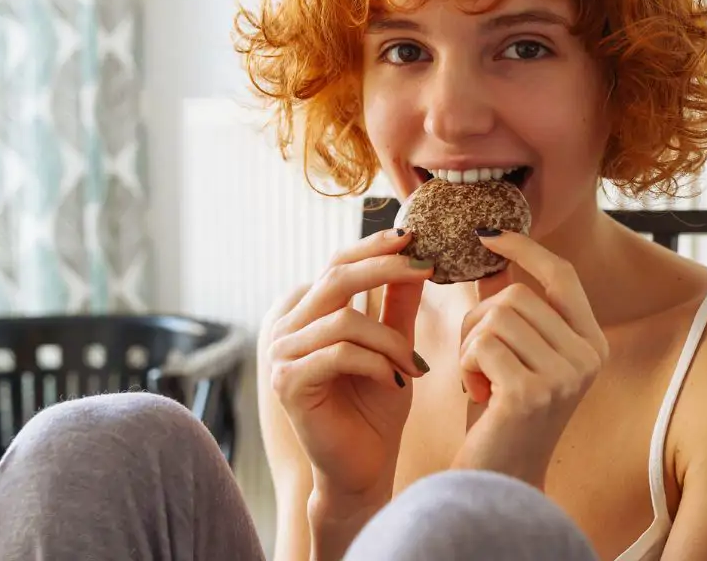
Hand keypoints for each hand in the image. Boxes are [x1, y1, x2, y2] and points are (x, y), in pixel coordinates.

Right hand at [267, 228, 431, 505]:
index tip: (412, 237)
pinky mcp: (288, 383)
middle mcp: (288, 328)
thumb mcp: (395, 347)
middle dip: (384, 268)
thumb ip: (398, 304)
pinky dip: (376, 364)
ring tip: (416, 366)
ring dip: (390, 340)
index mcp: (309, 313)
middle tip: (424, 269)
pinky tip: (397, 382)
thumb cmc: (377, 408)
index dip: (373, 246)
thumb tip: (415, 256)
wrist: (362, 468)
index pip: (336, 263)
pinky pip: (338, 354)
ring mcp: (283, 355)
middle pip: (336, 278)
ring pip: (343, 320)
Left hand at [452, 229, 609, 489]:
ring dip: (471, 346)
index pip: (563, 274)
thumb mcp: (516, 354)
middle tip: (476, 359)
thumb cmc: (502, 416)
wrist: (498, 482)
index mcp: (593, 344)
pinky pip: (480, 345)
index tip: (487, 234)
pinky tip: (477, 396)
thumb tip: (494, 250)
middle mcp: (588, 358)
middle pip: (518, 295)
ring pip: (495, 317)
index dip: (525, 249)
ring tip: (480, 381)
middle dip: (480, 320)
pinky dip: (466, 367)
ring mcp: (564, 376)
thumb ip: (512, 307)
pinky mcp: (531, 393)